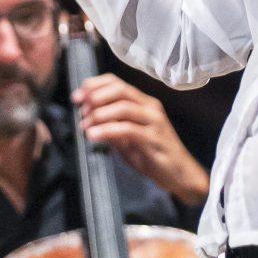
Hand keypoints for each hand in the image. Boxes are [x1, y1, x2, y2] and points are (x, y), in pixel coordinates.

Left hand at [73, 74, 209, 208]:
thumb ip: (112, 127)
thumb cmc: (154, 156)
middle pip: (120, 90)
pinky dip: (107, 130)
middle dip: (95, 96)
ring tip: (85, 125)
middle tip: (79, 108)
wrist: (180, 175)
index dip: (94, 85)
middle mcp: (150, 107)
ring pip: (124, 107)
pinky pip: (128, 129)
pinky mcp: (154, 138)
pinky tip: (93, 135)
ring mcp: (154, 122)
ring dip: (100, 114)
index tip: (77, 96)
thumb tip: (88, 118)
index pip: (117, 83)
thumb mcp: (127, 140)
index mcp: (143, 103)